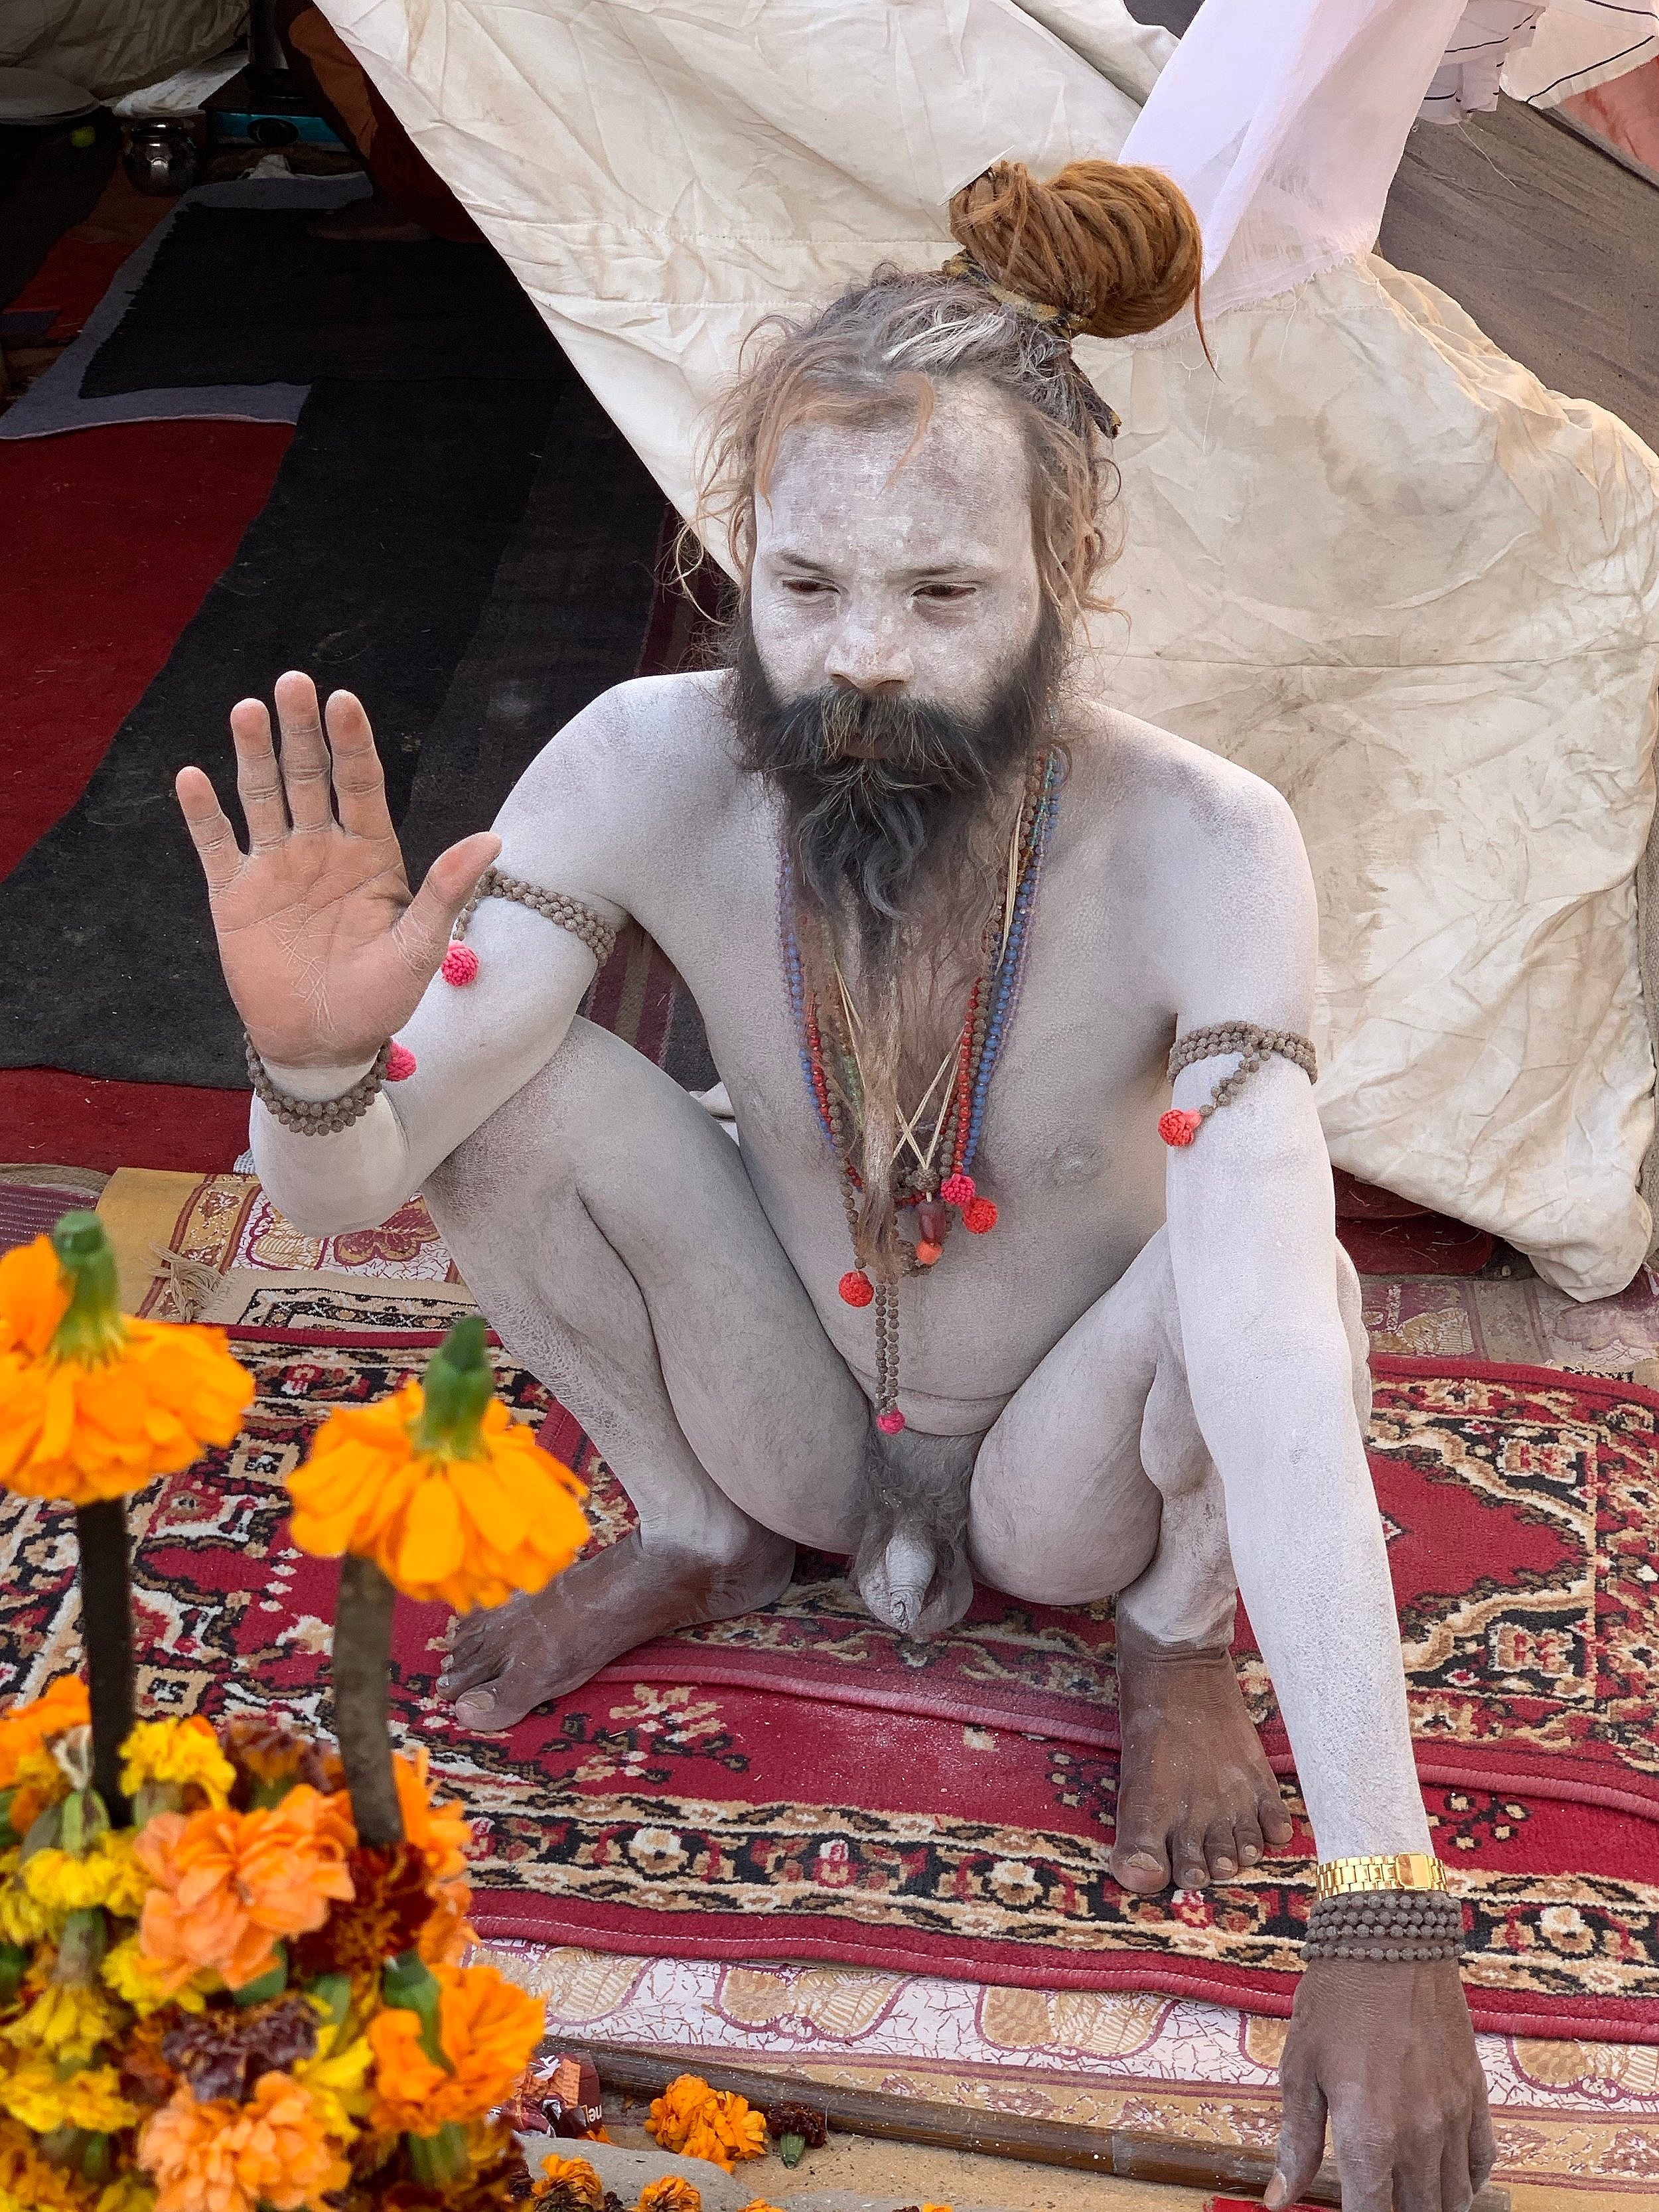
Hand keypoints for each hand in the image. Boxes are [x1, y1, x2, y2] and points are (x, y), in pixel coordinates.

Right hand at [176, 672, 499, 1066]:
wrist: (323, 1045)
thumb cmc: (380, 1000)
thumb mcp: (419, 948)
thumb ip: (446, 892)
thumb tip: (493, 839)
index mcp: (370, 853)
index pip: (359, 783)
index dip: (351, 742)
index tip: (344, 700)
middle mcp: (321, 848)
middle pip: (307, 776)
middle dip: (300, 731)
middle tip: (293, 683)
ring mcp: (276, 868)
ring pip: (261, 797)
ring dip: (252, 755)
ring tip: (248, 710)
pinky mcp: (234, 895)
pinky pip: (215, 845)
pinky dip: (203, 814)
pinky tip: (192, 778)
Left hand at [1268, 1959, 1494, 2210]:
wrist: (1390, 1938)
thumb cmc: (1335, 1999)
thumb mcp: (1300, 2068)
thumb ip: (1296, 2143)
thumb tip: (1278, 2201)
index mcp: (1369, 2135)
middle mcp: (1418, 2136)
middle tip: (1377, 2201)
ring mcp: (1453, 2117)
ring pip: (1454, 2200)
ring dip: (1430, 2208)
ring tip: (1407, 2199)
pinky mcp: (1474, 2094)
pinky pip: (1481, 2162)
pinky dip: (1465, 2184)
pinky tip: (1445, 2181)